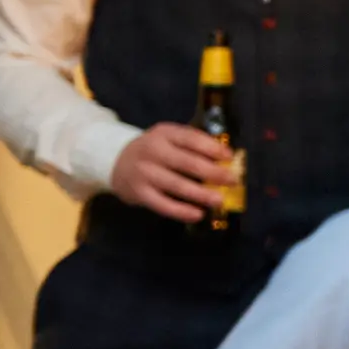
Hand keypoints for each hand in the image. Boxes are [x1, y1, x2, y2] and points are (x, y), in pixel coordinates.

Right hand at [108, 123, 235, 221]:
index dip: (213, 148)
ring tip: (219, 200)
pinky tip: (198, 214)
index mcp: (165, 133)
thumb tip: (227, 159)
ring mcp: (144, 173)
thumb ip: (193, 144)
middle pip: (188, 163)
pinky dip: (182, 211)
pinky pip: (163, 205)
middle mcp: (153, 151)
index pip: (192, 139)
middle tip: (233, 181)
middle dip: (214, 173)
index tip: (230, 157)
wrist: (115, 161)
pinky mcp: (139, 193)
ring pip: (177, 185)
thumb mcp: (170, 137)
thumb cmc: (155, 150)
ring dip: (201, 194)